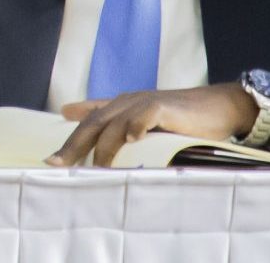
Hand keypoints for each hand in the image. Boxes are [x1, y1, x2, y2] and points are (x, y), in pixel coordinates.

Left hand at [50, 82, 269, 166]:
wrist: (219, 106)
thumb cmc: (183, 119)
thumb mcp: (148, 123)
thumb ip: (124, 128)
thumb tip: (107, 143)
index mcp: (120, 106)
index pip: (88, 121)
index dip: (69, 137)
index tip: (49, 159)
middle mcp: (126, 102)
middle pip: (92, 124)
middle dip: (73, 145)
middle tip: (56, 165)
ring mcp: (143, 102)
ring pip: (113, 123)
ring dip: (103, 146)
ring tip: (94, 167)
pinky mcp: (163, 106)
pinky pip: (144, 114)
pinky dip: (136, 126)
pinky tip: (130, 139)